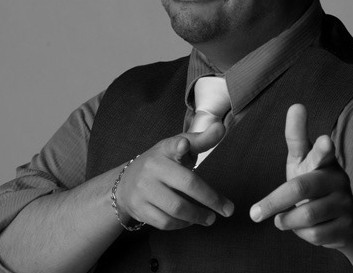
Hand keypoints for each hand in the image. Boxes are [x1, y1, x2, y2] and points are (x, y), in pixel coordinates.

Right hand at [117, 122, 233, 229]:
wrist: (126, 183)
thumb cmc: (163, 163)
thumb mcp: (179, 146)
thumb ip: (201, 140)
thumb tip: (221, 128)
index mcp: (165, 149)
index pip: (172, 145)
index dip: (180, 146)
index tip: (184, 145)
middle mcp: (152, 167)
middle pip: (186, 183)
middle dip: (211, 198)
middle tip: (227, 209)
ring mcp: (143, 189)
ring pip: (176, 208)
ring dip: (198, 216)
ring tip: (210, 218)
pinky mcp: (139, 208)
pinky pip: (165, 222)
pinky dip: (182, 224)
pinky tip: (190, 221)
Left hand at [249, 104, 352, 248]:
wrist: (341, 218)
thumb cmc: (312, 181)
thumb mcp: (302, 159)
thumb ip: (296, 135)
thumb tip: (296, 105)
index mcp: (324, 160)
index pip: (320, 150)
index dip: (321, 146)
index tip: (323, 139)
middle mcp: (337, 179)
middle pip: (301, 188)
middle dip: (274, 202)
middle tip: (253, 214)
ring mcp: (345, 203)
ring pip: (306, 215)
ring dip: (286, 221)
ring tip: (282, 219)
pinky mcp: (347, 226)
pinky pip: (314, 235)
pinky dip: (300, 234)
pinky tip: (303, 228)